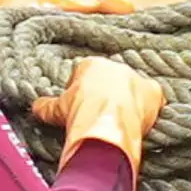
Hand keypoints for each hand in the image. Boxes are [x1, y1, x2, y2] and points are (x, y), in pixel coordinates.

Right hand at [48, 56, 167, 167]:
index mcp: (92, 64)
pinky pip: (151, 101)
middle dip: (105, 97)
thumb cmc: (79, 111)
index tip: (78, 108)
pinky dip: (145, 111)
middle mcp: (117, 66)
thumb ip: (46, 106)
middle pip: (110, 82)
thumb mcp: (57, 109)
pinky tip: (136, 125)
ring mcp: (137, 78)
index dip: (79, 93)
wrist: (104, 121)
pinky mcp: (154, 92)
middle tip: (98, 116)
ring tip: (116, 123)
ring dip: (126, 104)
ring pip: (132, 90)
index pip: (85, 75)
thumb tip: (36, 107)